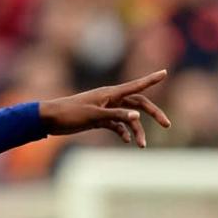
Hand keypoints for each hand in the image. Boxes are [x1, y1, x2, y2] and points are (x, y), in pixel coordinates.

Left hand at [39, 70, 171, 147]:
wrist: (50, 119)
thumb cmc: (70, 113)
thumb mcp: (94, 116)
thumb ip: (116, 115)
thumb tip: (137, 117)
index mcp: (110, 93)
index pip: (136, 86)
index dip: (151, 80)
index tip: (165, 72)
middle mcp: (110, 99)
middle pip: (138, 104)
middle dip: (153, 114)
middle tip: (168, 124)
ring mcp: (105, 109)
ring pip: (128, 118)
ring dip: (136, 130)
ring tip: (141, 145)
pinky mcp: (98, 119)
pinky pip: (116, 125)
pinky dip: (123, 132)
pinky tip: (126, 141)